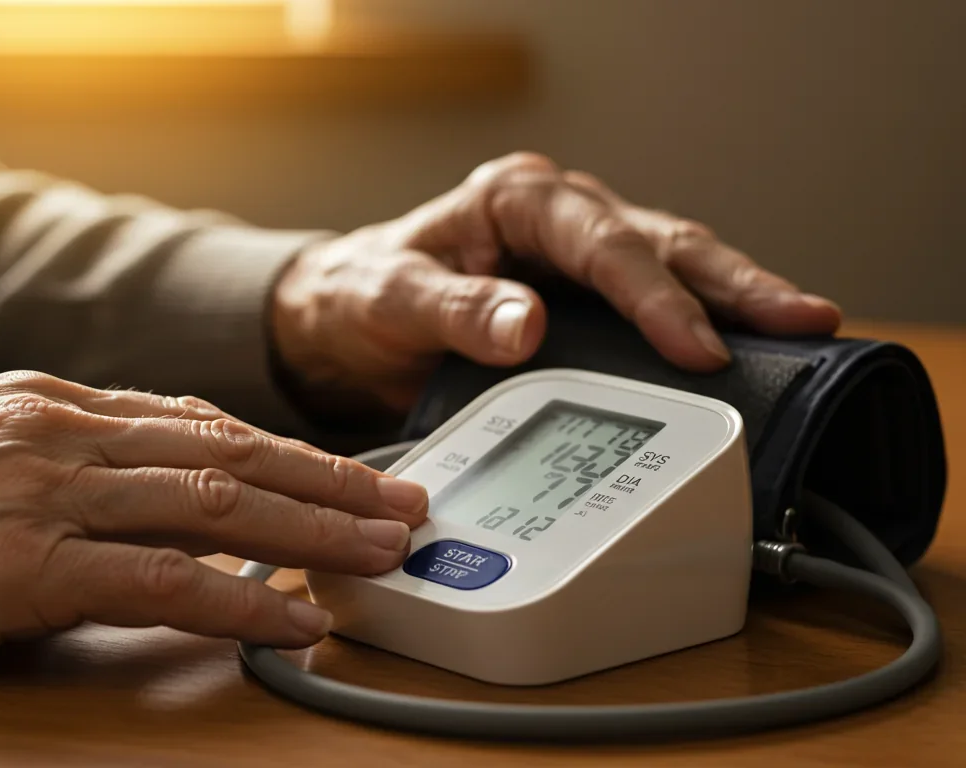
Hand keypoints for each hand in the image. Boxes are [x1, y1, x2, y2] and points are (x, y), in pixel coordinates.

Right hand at [0, 372, 427, 710]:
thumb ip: (58, 467)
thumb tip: (139, 500)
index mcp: (49, 404)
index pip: (199, 421)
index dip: (287, 449)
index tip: (345, 471)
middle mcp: (60, 433)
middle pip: (230, 452)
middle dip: (331, 481)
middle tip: (404, 503)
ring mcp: (46, 496)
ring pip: (216, 504)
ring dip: (314, 530)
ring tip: (383, 552)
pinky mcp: (24, 569)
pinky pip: (159, 583)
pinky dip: (237, 601)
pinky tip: (289, 619)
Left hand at [270, 152, 841, 412]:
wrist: (346, 320)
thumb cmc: (365, 295)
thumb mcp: (391, 300)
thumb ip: (454, 311)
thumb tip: (529, 325)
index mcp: (515, 202)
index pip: (600, 243)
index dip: (653, 294)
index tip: (696, 343)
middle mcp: (559, 219)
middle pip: (661, 243)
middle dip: (734, 282)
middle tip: (804, 317)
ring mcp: (580, 258)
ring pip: (675, 267)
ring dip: (738, 300)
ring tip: (807, 329)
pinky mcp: (589, 300)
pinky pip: (659, 303)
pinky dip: (707, 324)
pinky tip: (752, 348)